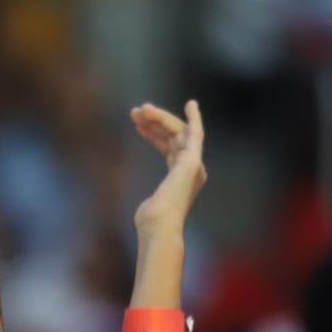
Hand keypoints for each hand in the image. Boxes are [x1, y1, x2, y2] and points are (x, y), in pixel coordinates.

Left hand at [131, 100, 206, 233]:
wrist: (158, 226)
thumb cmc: (150, 221)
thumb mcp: (151, 205)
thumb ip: (155, 200)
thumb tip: (149, 208)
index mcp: (181, 178)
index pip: (168, 148)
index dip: (153, 134)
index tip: (138, 124)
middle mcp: (192, 169)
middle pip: (174, 136)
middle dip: (155, 122)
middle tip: (135, 111)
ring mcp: (194, 165)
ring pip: (178, 131)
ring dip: (160, 117)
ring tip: (140, 109)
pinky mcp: (193, 161)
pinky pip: (196, 134)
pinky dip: (195, 118)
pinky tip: (192, 105)